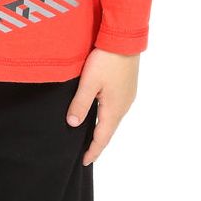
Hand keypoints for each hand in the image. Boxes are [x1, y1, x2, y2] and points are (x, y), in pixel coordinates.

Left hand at [66, 48, 139, 164]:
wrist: (125, 38)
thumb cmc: (106, 60)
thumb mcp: (89, 83)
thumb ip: (80, 104)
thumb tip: (72, 124)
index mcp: (114, 109)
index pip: (102, 137)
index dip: (93, 151)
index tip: (84, 161)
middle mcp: (124, 105)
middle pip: (109, 130)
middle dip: (98, 142)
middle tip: (87, 153)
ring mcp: (128, 96)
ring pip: (113, 119)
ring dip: (103, 129)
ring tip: (92, 136)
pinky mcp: (127, 87)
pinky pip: (116, 108)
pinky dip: (107, 117)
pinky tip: (100, 114)